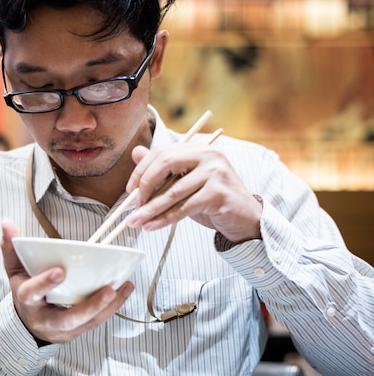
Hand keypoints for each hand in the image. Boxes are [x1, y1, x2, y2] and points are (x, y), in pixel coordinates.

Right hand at [0, 219, 133, 343]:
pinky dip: (114, 307)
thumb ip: (12, 247)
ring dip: (108, 307)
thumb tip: (7, 222)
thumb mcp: (15, 270)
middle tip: (107, 290)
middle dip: (89, 306)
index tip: (60, 271)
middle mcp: (46, 320)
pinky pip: (98, 321)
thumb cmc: (26, 292)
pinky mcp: (79, 331)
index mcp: (28, 302)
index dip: (45, 283)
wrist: (30, 323)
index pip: (33, 293)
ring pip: (87, 322)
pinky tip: (125, 289)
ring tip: (122, 287)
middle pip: (68, 318)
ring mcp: (64, 329)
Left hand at [125, 144, 261, 243]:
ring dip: (151, 209)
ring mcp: (216, 173)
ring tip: (136, 221)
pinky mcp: (219, 193)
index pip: (163, 152)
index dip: (142, 170)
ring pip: (173, 191)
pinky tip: (152, 226)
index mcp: (199, 149)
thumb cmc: (212, 200)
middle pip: (166, 164)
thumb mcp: (185, 183)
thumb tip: (135, 153)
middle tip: (134, 206)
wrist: (245, 219)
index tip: (130, 189)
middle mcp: (209, 155)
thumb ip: (163, 169)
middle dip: (145, 186)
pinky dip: (165, 218)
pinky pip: (184, 207)